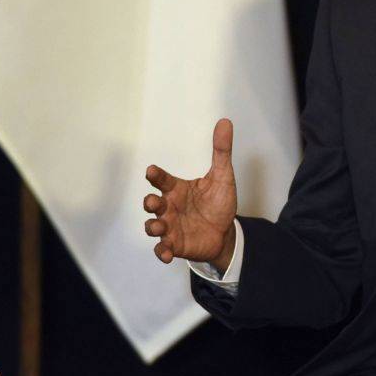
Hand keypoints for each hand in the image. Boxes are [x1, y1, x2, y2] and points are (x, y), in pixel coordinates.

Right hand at [143, 118, 237, 271]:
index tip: (152, 171)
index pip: (162, 180)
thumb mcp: (223, 176)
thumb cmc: (219, 202)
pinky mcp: (175, 244)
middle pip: (152, 203)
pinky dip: (162, 252)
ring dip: (153, 227)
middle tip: (154, 202)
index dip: (156, 175)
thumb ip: (221, 150)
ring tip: (159, 228)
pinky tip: (167, 253)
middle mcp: (170, 207)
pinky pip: (162, 250)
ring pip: (153, 227)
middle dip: (150, 203)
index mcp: (177, 189)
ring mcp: (170, 227)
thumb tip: (225, 122)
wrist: (226, 231)